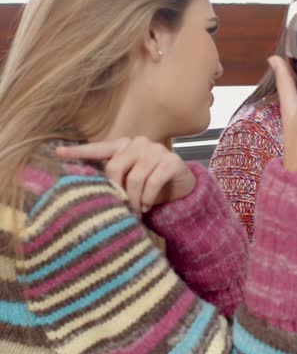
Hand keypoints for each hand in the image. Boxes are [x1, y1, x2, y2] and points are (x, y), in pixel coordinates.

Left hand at [56, 137, 195, 214]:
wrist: (181, 188)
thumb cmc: (150, 185)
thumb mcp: (130, 180)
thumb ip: (114, 178)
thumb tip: (88, 190)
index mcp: (125, 145)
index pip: (100, 148)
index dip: (79, 151)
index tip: (58, 153)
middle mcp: (140, 143)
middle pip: (115, 167)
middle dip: (117, 191)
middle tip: (122, 207)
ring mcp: (156, 150)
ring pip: (135, 178)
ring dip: (134, 199)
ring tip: (137, 210)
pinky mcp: (171, 161)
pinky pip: (153, 181)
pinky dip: (148, 197)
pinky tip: (148, 205)